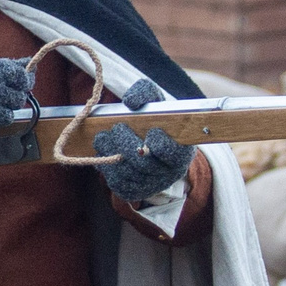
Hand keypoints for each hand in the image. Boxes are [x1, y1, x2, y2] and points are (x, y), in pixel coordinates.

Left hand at [93, 80, 193, 203]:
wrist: (151, 144)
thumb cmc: (155, 120)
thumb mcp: (156, 102)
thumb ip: (146, 93)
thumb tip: (131, 102)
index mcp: (182, 151)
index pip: (171, 152)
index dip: (158, 143)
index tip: (151, 131)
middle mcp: (169, 173)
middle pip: (143, 163)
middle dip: (125, 143)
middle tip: (118, 128)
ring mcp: (151, 185)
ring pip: (127, 173)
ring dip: (110, 152)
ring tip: (103, 137)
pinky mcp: (134, 192)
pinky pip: (117, 183)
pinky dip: (106, 167)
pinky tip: (105, 152)